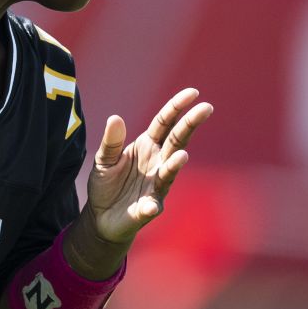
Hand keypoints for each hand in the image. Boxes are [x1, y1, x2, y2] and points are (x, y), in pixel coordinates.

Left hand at [85, 88, 213, 243]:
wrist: (101, 216)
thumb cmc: (106, 183)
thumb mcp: (104, 159)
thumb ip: (111, 141)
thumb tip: (115, 118)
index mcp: (147, 146)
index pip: (165, 122)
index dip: (177, 107)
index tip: (193, 92)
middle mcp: (158, 162)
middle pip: (177, 140)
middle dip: (190, 124)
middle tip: (206, 108)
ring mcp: (157, 185)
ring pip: (169, 172)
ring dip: (175, 165)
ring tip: (181, 156)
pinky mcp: (149, 208)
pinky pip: (152, 206)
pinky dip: (150, 205)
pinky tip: (149, 206)